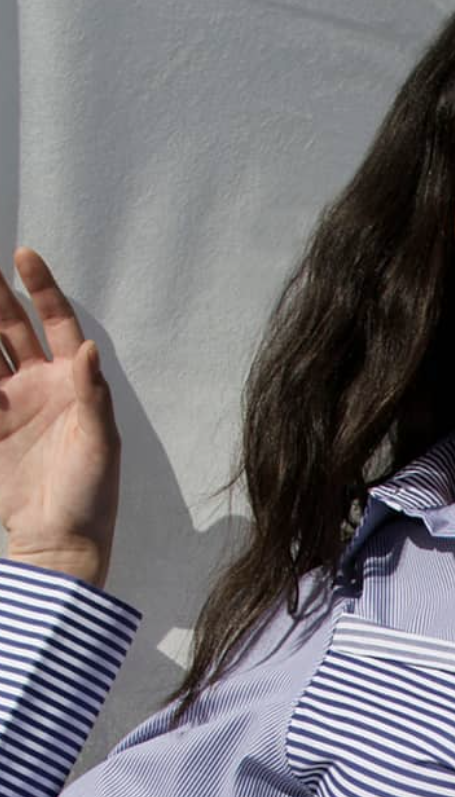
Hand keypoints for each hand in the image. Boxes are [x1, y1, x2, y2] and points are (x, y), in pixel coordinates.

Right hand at [0, 247, 119, 589]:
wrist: (60, 540)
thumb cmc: (91, 495)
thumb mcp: (100, 444)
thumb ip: (92, 396)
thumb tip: (86, 349)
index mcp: (75, 385)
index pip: (57, 325)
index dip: (43, 290)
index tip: (24, 256)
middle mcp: (43, 387)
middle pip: (13, 329)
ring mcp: (12, 404)